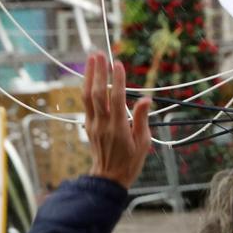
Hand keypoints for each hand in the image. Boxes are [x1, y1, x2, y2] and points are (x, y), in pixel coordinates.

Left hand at [82, 52, 151, 189]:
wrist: (108, 179)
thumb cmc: (130, 162)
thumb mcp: (143, 143)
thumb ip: (142, 118)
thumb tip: (146, 98)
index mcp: (119, 128)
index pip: (117, 99)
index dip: (118, 81)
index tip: (119, 64)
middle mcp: (103, 124)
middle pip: (98, 93)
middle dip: (98, 72)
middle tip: (100, 54)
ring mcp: (93, 124)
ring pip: (88, 96)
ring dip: (89, 76)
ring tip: (92, 59)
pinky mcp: (88, 126)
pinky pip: (86, 103)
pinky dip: (87, 88)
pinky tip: (90, 77)